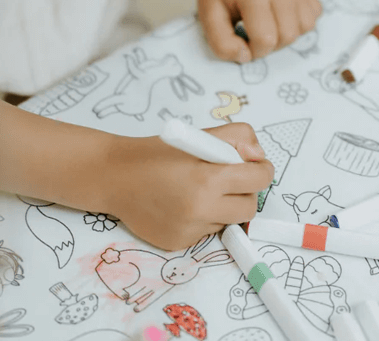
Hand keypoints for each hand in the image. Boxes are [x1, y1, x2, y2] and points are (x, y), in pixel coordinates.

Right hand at [102, 123, 273, 250]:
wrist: (116, 177)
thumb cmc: (160, 152)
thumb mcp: (200, 134)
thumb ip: (238, 138)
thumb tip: (258, 158)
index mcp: (207, 179)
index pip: (257, 180)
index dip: (262, 170)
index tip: (258, 167)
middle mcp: (199, 210)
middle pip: (249, 208)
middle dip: (246, 192)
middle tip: (230, 179)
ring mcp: (188, 231)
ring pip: (227, 221)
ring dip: (223, 206)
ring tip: (199, 189)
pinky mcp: (178, 244)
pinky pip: (206, 232)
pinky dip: (203, 218)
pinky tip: (182, 204)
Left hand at [196, 0, 321, 61]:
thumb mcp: (209, 17)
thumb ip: (222, 44)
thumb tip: (246, 57)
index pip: (266, 39)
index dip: (253, 50)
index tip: (243, 40)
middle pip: (288, 36)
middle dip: (271, 44)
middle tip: (254, 33)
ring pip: (305, 27)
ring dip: (287, 34)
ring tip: (269, 23)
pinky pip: (314, 14)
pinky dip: (300, 21)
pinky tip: (282, 14)